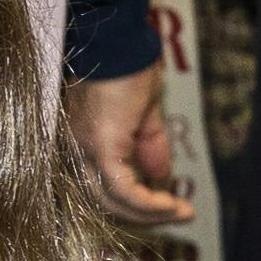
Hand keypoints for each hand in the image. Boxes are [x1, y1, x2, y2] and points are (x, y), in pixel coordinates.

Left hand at [66, 67, 190, 226]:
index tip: (169, 206)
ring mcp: (85, 151)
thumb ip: (151, 146)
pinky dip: (149, 203)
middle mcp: (77, 150)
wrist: (120, 44)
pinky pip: (123, 190)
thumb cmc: (128, 67)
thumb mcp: (145, 114)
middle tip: (180, 215)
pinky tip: (171, 203)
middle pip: (104, 203)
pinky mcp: (101, 149)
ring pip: (112, 203)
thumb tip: (162, 176)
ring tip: (182, 212)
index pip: (101, 188)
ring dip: (151, 214)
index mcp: (83, 142)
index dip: (135, 204)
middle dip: (145, 216)